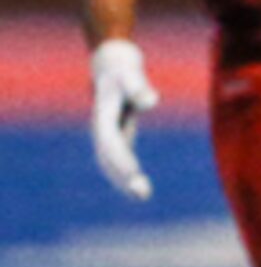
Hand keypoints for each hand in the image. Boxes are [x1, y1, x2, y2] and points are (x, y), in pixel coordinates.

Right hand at [87, 40, 156, 200]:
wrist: (111, 69)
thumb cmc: (124, 72)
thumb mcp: (132, 76)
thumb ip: (139, 88)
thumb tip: (152, 100)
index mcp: (103, 116)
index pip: (110, 141)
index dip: (120, 156)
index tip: (134, 171)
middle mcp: (101, 130)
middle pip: (107, 158)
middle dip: (122, 176)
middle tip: (142, 194)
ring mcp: (106, 136)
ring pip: (110, 164)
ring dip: (123, 182)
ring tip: (142, 197)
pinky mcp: (115, 139)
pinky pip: (117, 163)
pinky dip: (125, 177)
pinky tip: (138, 191)